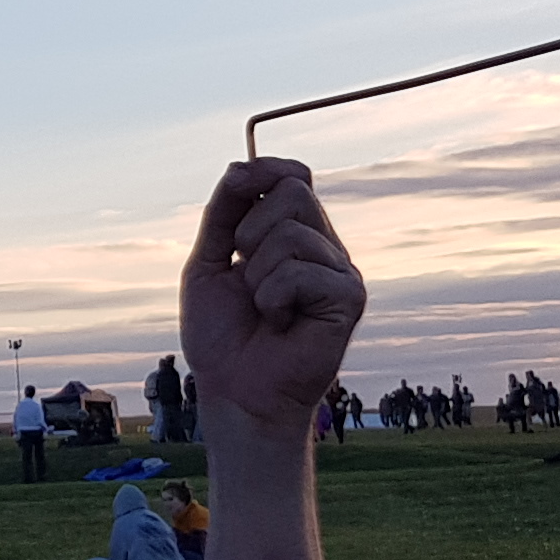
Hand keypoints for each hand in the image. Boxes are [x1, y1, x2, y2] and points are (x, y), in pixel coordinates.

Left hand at [181, 159, 365, 434]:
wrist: (236, 393)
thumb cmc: (223, 336)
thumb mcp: (209, 263)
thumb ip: (222, 214)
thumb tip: (240, 166)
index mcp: (295, 236)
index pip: (294, 177)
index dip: (266, 171)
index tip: (236, 184)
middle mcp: (324, 248)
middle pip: (294, 191)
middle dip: (248, 230)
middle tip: (244, 275)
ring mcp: (341, 272)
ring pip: (291, 232)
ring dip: (257, 275)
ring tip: (264, 308)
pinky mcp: (350, 297)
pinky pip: (299, 271)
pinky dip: (273, 298)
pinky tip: (281, 323)